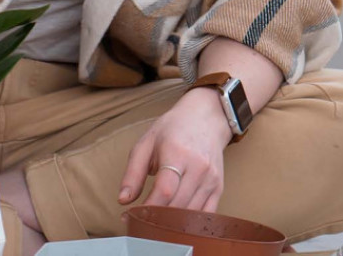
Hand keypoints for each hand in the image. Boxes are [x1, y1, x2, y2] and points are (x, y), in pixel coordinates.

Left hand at [118, 87, 233, 212]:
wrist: (206, 118)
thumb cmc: (173, 130)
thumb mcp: (146, 143)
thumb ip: (133, 173)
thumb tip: (123, 200)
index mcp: (177, 153)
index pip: (164, 190)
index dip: (148, 208)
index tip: (133, 217)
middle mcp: (198, 167)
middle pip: (177, 205)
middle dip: (157, 219)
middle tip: (141, 223)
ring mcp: (211, 179)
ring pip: (191, 214)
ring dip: (172, 224)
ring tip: (155, 224)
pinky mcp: (219, 187)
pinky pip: (205, 215)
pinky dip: (189, 223)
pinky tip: (176, 223)